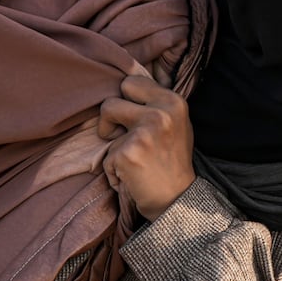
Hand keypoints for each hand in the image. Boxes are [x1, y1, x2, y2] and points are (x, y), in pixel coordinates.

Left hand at [98, 73, 194, 221]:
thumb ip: (155, 104)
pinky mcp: (128, 154)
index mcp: (172, 101)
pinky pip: (106, 158)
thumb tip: (125, 86)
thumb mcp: (175, 123)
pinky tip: (131, 177)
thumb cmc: (172, 161)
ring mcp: (143, 133)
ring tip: (131, 160)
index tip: (130, 115)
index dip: (126, 100)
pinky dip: (113, 171)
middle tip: (120, 136)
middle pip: (110, 102)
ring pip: (104, 130)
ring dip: (111, 147)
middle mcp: (160, 113)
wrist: (177, 199)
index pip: (131, 82)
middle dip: (109, 119)